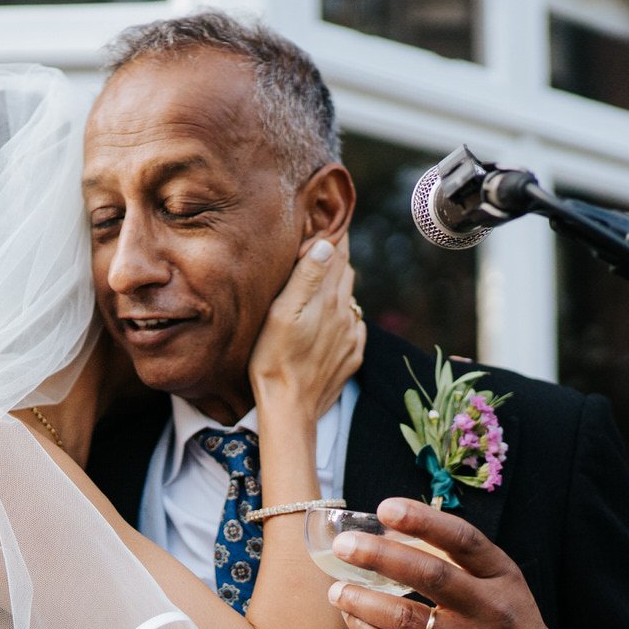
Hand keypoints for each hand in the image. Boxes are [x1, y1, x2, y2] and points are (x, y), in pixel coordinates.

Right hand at [248, 238, 363, 425]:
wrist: (289, 409)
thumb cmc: (273, 360)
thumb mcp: (280, 315)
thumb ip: (305, 278)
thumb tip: (327, 244)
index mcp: (327, 300)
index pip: (338, 255)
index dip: (334, 236)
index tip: (330, 220)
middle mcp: (346, 314)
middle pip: (346, 274)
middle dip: (337, 258)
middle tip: (323, 245)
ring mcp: (352, 336)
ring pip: (350, 299)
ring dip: (339, 287)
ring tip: (322, 283)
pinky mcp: (352, 356)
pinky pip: (354, 326)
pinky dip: (344, 316)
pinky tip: (329, 321)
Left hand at [326, 497, 567, 628]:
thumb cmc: (509, 627)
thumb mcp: (500, 586)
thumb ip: (455, 561)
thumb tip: (388, 533)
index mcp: (504, 576)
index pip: (463, 540)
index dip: (423, 520)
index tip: (386, 507)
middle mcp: (491, 609)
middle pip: (431, 576)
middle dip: (381, 557)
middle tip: (344, 546)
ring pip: (407, 620)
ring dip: (364, 601)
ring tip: (338, 590)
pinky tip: (353, 619)